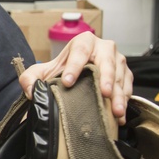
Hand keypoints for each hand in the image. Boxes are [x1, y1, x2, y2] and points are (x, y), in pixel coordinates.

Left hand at [18, 32, 132, 123]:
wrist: (79, 73)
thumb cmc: (63, 70)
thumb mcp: (43, 72)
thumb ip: (30, 78)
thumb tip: (31, 92)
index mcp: (83, 42)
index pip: (79, 52)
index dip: (74, 66)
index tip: (67, 82)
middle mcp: (104, 48)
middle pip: (107, 62)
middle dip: (107, 78)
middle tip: (104, 94)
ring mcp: (117, 61)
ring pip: (120, 76)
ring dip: (119, 94)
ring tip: (116, 111)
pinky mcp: (126, 74)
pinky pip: (128, 87)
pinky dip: (125, 101)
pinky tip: (120, 115)